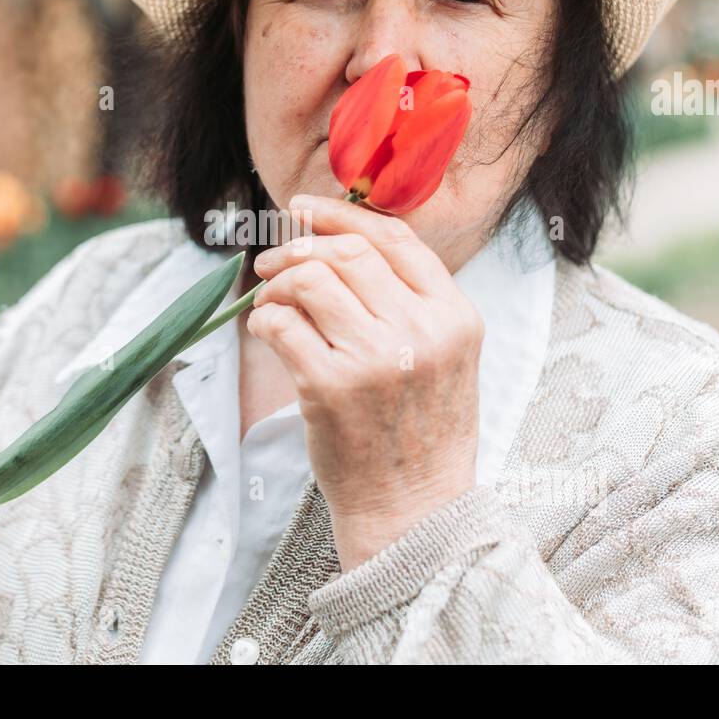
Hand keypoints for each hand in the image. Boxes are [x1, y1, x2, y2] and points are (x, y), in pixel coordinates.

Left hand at [247, 194, 482, 570]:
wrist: (414, 510)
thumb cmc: (421, 432)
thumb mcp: (446, 357)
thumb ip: (412, 302)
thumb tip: (341, 243)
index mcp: (455, 316)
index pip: (396, 239)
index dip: (342, 216)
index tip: (303, 208)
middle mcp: (421, 331)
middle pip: (346, 254)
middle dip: (298, 247)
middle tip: (272, 263)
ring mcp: (375, 358)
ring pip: (309, 280)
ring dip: (276, 283)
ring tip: (269, 301)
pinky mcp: (329, 387)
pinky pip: (281, 325)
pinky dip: (264, 320)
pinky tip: (268, 333)